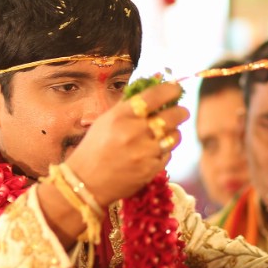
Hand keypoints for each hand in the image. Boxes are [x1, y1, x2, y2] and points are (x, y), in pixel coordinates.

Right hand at [65, 82, 188, 206]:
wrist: (86, 182)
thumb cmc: (94, 147)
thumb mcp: (106, 120)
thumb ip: (129, 104)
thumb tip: (152, 85)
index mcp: (121, 116)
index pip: (154, 96)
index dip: (170, 90)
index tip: (176, 89)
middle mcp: (134, 132)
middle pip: (172, 115)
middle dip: (181, 111)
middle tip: (181, 112)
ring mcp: (144, 153)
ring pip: (174, 136)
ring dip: (174, 132)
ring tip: (166, 132)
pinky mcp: (151, 169)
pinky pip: (168, 154)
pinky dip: (164, 150)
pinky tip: (154, 150)